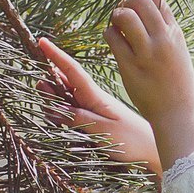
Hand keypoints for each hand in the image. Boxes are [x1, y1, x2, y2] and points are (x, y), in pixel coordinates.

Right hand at [35, 36, 160, 173]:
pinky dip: (60, 114)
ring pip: (64, 99)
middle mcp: (92, 99)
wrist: (152, 150)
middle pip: (63, 84)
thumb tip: (54, 108)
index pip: (72, 71)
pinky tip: (58, 120)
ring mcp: (92, 109)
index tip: (42, 41)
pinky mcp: (93, 120)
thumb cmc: (132, 139)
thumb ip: (79, 118)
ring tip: (49, 109)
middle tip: (41, 88)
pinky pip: (70, 112)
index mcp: (95, 96)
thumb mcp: (104, 130)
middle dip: (49, 84)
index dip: (56, 56)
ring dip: (53, 102)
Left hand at [102, 0, 193, 167]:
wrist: (177, 111)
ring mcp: (146, 52)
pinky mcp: (129, 66)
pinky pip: (112, 37)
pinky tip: (113, 41)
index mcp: (175, 33)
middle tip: (124, 14)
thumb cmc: (176, 81)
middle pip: (140, 1)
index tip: (136, 4)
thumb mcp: (178, 50)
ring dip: (116, 15)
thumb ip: (165, 31)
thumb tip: (149, 9)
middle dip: (128, 2)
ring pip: (125, 15)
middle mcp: (162, 39)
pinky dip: (109, 33)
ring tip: (117, 26)